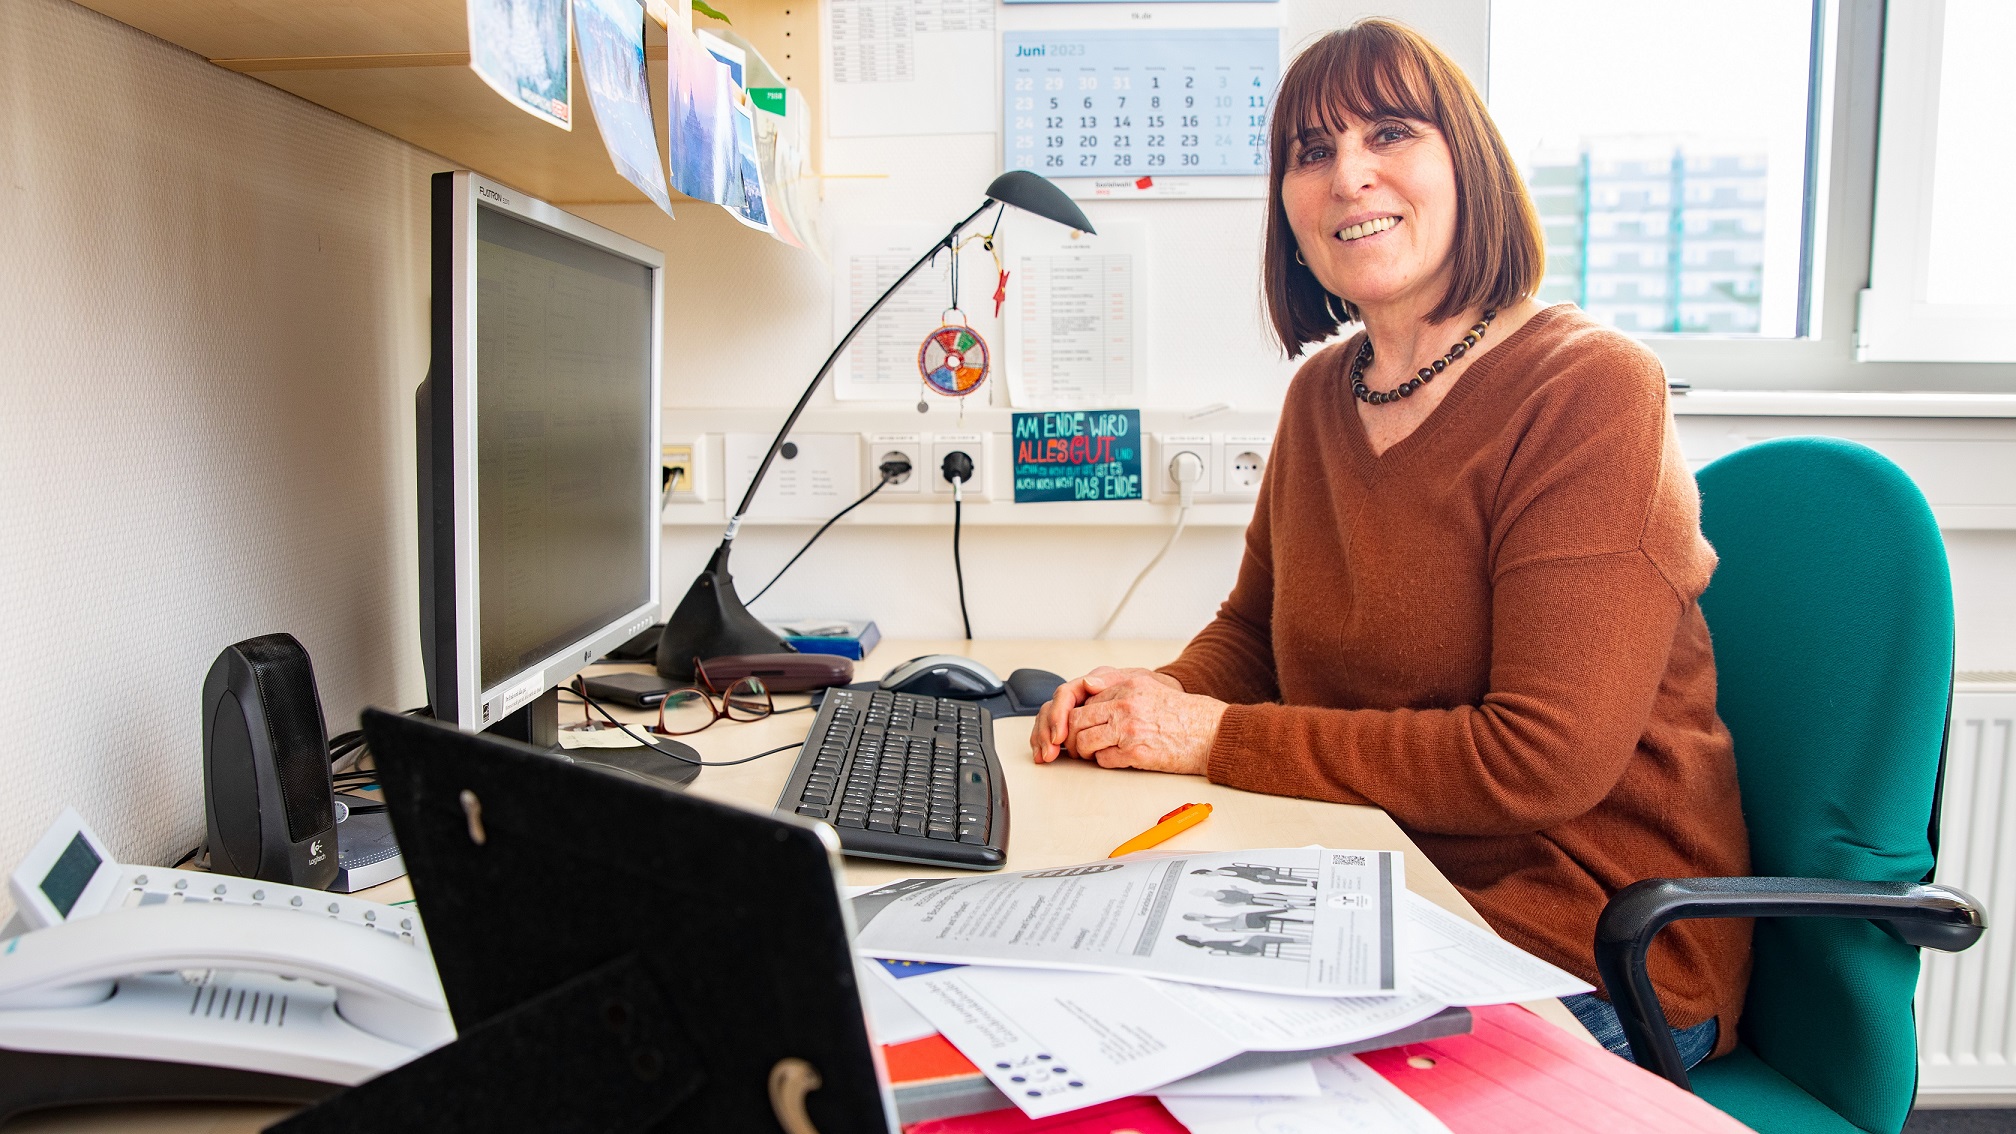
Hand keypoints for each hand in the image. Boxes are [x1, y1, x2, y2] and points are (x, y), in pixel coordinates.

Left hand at [1031, 667, 1179, 763]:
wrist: (1210, 733)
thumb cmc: (1182, 714)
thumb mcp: (1150, 687)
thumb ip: (1118, 687)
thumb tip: (1088, 688)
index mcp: (1127, 687)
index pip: (1083, 700)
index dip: (1074, 717)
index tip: (1076, 727)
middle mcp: (1125, 706)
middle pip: (1076, 721)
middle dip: (1071, 736)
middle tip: (1076, 745)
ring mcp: (1129, 729)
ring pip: (1084, 742)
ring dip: (1084, 752)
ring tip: (1093, 754)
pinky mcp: (1135, 753)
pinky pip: (1103, 760)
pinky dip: (1104, 762)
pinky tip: (1115, 758)